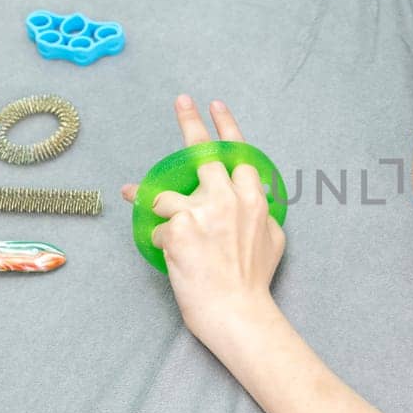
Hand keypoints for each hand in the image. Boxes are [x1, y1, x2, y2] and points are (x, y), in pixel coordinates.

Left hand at [122, 96, 286, 338]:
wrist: (237, 311)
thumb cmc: (254, 281)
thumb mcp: (273, 240)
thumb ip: (262, 214)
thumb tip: (254, 202)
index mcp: (254, 199)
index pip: (239, 152)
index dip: (226, 126)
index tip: (215, 106)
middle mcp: (228, 198)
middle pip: (204, 151)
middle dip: (191, 122)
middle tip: (182, 101)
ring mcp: (201, 212)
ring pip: (165, 194)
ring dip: (151, 198)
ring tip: (140, 199)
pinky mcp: (177, 230)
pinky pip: (157, 227)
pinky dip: (159, 239)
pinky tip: (166, 253)